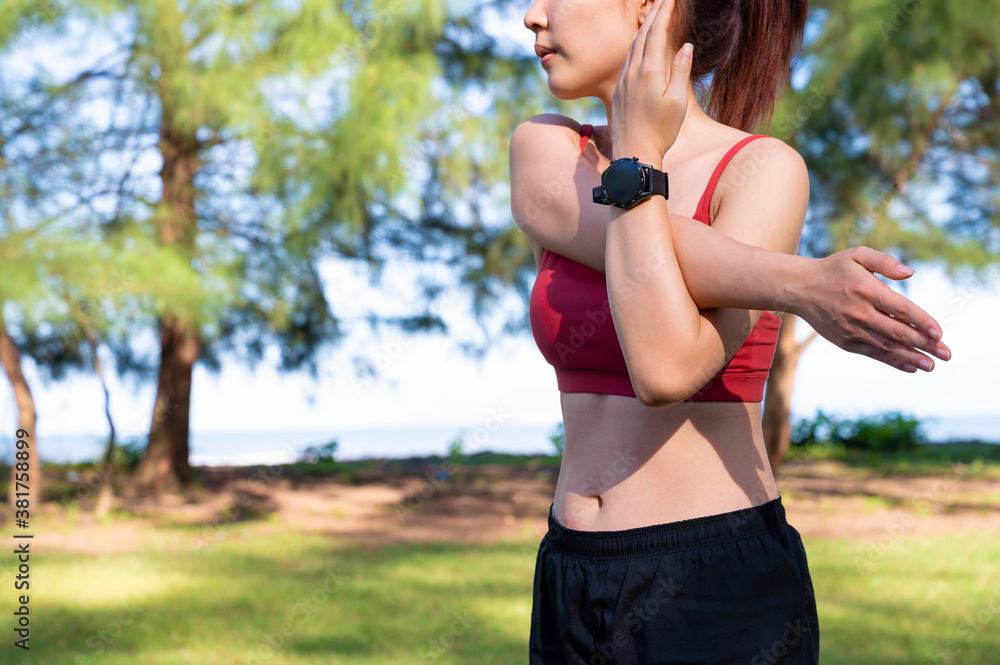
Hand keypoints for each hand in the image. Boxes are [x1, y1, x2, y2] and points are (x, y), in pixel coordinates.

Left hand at [610, 0, 692, 159]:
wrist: (634, 154)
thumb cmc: (661, 131)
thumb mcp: (677, 101)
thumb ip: (680, 71)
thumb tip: (685, 46)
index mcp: (650, 72)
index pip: (656, 33)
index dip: (663, 13)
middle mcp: (633, 72)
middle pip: (642, 35)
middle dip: (653, 14)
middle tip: (663, 0)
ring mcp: (623, 81)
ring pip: (632, 46)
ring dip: (642, 28)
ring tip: (652, 15)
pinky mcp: (618, 91)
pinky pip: (626, 59)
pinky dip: (634, 44)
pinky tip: (637, 45)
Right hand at [791, 247, 951, 371]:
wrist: (799, 287)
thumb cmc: (833, 269)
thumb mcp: (857, 255)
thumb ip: (885, 262)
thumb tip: (911, 273)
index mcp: (866, 290)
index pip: (901, 309)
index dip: (922, 322)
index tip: (940, 333)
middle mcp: (859, 312)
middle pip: (898, 332)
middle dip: (925, 344)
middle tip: (947, 354)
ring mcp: (851, 329)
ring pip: (887, 346)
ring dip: (912, 357)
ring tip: (932, 365)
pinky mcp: (845, 341)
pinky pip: (873, 353)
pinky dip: (892, 361)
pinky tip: (910, 366)